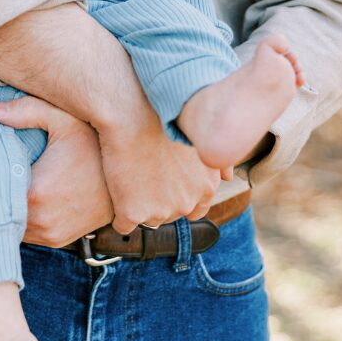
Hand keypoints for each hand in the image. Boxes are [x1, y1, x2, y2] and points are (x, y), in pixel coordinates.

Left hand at [0, 95, 113, 246]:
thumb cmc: (95, 145)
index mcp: (37, 195)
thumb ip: (28, 110)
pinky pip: (28, 233)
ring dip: (5, 209)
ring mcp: (52, 235)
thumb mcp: (64, 120)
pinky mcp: (60, 240)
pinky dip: (20, 218)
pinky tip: (16, 197)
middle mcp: (42, 222)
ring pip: (12, 225)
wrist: (132, 178)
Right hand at [95, 112, 217, 231]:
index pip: (194, 209)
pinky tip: (113, 196)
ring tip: (126, 184)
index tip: (162, 183)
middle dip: (158, 203)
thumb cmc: (162, 119)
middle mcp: (187, 203)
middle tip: (142, 180)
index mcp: (205, 188)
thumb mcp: (202, 139)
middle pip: (170, 215)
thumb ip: (220, 163)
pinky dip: (118, 215)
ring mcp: (160, 210)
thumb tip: (228, 178)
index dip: (175, 196)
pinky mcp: (132, 212)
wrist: (129, 115)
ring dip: (138, 208)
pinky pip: (123, 225)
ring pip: (147, 221)